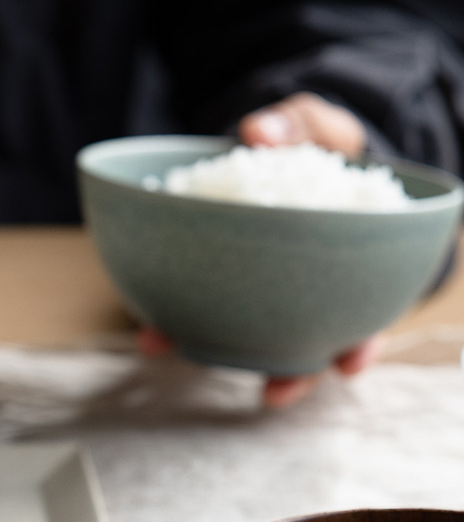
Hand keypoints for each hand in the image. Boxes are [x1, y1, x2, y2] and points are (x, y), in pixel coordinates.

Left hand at [139, 92, 381, 407]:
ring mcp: (267, 290)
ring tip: (184, 357)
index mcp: (353, 261)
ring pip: (251, 336)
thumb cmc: (314, 142)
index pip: (369, 311)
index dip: (363, 343)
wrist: (277, 147)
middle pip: (311, 342)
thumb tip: (258, 132)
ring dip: (219, 356)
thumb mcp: (316, 126)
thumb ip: (295, 126)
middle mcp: (311, 287)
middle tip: (274, 394)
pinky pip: (205, 308)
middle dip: (294, 374)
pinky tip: (153, 334)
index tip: (352, 365)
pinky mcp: (227, 283)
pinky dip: (180, 324)